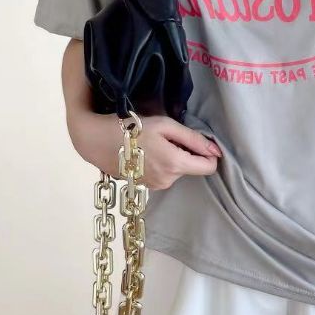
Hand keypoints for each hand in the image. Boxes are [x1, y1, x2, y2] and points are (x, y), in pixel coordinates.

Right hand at [68, 110, 222, 190]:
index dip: (206, 153)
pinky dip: (163, 165)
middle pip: (192, 168)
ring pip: (179, 171)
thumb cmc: (132, 128)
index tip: (195, 142)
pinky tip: (147, 155)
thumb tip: (217, 152)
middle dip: (186, 154)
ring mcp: (157, 187)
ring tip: (154, 146)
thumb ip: (194, 139)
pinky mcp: (148, 188)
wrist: (97, 142)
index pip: (209, 167)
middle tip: (167, 139)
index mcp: (175, 165)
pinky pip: (166, 175)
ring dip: (173, 159)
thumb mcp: (166, 126)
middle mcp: (168, 181)